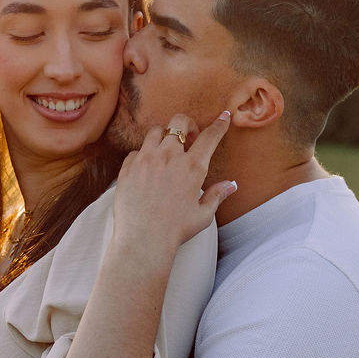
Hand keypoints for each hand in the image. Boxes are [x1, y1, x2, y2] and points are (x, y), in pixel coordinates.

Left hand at [113, 111, 235, 263]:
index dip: (219, 124)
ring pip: (155, 131)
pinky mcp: (128, 168)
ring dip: (164, 137)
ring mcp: (146, 160)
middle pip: (179, 122)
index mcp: (193, 167)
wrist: (143, 240)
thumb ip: (217, 195)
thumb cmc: (176, 230)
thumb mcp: (203, 215)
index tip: (224, 116)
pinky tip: (146, 170)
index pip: (210, 137)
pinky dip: (143, 155)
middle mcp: (169, 157)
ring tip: (165, 152)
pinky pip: (136, 151)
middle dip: (187, 124)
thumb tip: (231, 185)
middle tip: (188, 138)